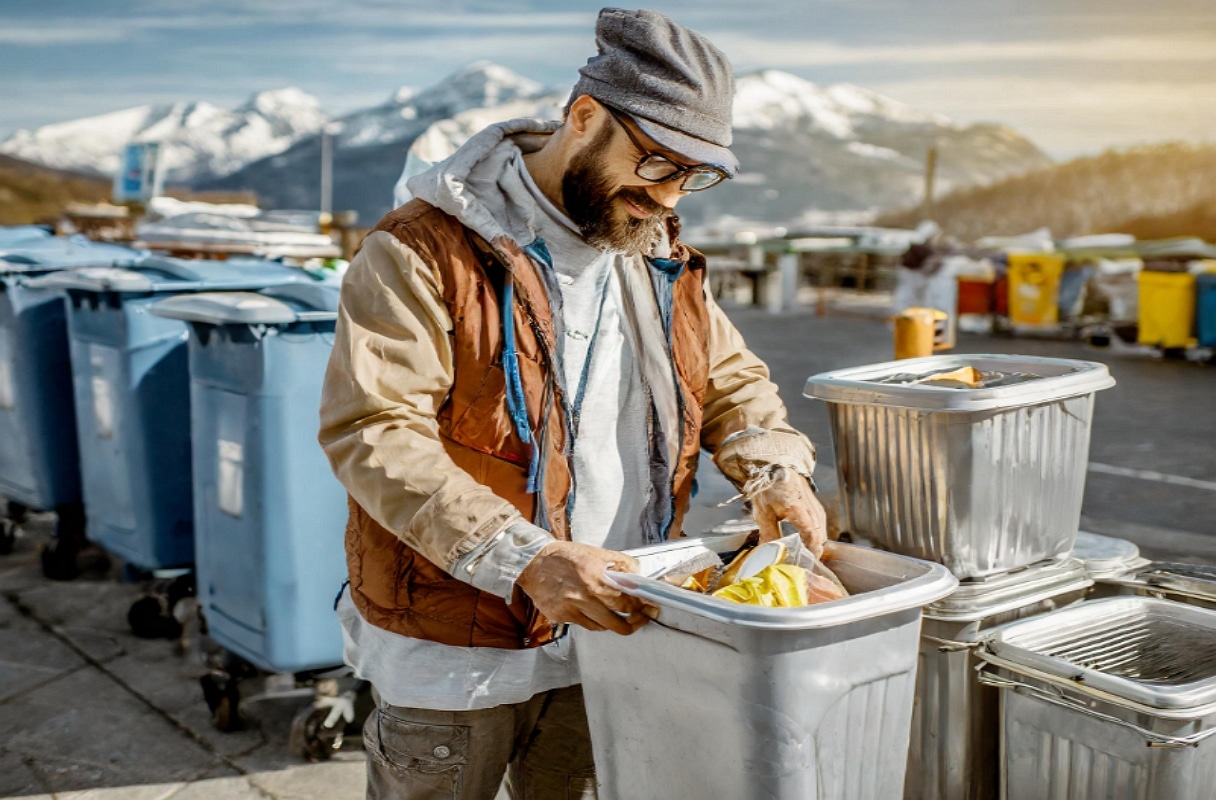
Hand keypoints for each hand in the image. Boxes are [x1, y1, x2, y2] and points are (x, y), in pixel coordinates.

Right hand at [516, 541, 651, 634]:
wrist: (533, 562)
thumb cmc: (564, 556)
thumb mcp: (595, 553)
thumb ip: (619, 563)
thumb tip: (637, 574)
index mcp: (596, 577)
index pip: (627, 600)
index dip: (641, 607)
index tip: (649, 607)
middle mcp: (585, 595)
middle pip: (618, 621)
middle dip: (635, 622)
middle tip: (642, 618)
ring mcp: (573, 608)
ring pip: (603, 627)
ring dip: (615, 624)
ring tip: (622, 618)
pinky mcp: (563, 616)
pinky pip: (586, 625)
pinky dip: (596, 622)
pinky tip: (599, 614)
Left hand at [750, 469, 827, 557]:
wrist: (776, 465)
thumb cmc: (768, 486)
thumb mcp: (763, 512)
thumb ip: (768, 533)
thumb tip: (768, 552)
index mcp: (798, 509)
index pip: (811, 535)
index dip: (810, 551)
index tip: (803, 562)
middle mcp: (811, 508)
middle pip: (819, 537)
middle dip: (812, 551)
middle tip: (801, 563)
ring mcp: (816, 507)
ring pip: (822, 532)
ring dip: (814, 544)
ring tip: (803, 554)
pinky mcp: (816, 507)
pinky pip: (821, 526)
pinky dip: (815, 536)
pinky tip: (805, 541)